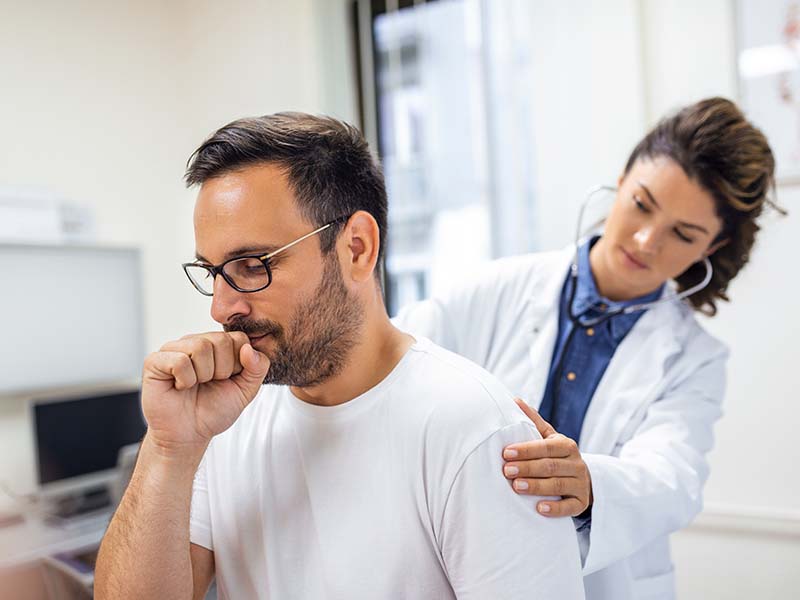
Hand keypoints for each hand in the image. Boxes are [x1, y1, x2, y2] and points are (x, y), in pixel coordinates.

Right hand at [141, 331, 269, 452]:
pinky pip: (180, 360)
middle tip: (209, 384)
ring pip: (200, 347)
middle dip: (221, 371)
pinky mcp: (155, 361)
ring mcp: (173, 349)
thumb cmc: (214, 411)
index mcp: (216, 345)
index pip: (239, 338)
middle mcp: (194, 341)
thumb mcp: (245, 390)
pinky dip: (185, 380)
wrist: (188, 435)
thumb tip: (249, 348)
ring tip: (194, 385)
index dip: (238, 365)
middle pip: (220, 340)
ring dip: (203, 375)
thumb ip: (258, 368)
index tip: (227, 380)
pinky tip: (180, 387)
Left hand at [503, 398, 592, 516]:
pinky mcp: (581, 503)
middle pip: (550, 466)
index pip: (546, 446)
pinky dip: (554, 508)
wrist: (582, 479)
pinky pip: (569, 507)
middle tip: (506, 470)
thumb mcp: (549, 438)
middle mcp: (576, 464)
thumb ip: (533, 421)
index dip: (526, 449)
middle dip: (527, 467)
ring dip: (536, 486)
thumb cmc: (556, 456)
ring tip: (516, 486)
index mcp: (567, 445)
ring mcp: (580, 484)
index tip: (506, 452)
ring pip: (558, 486)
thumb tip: (514, 400)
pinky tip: (539, 509)